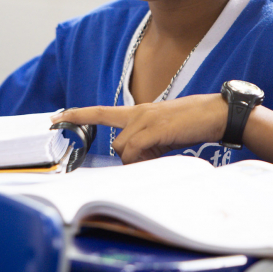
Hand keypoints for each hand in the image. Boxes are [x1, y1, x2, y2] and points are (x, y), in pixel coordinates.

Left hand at [51, 93, 227, 162]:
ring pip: (124, 150)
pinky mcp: (153, 129)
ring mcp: (145, 119)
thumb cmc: (193, 123)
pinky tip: (163, 153)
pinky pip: (135, 151)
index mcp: (139, 111)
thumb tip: (135, 158)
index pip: (101, 111)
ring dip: (140, 160)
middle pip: (116, 144)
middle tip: (156, 157)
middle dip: (131, 158)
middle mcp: (138, 113)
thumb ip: (146, 141)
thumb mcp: (164, 131)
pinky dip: (145, 159)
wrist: (216, 113)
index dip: (77, 115)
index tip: (56, 117)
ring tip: (164, 152)